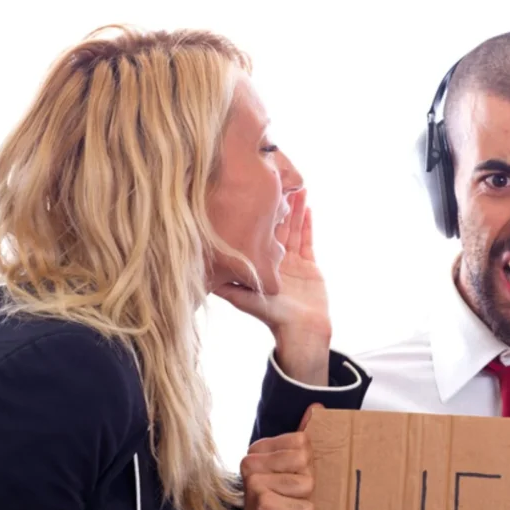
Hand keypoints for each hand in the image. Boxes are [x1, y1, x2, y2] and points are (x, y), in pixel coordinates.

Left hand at [216, 189, 331, 383]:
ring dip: (294, 207)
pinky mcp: (309, 264)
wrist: (302, 330)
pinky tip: (307, 204)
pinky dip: (308, 222)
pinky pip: (307, 238)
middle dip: (277, 203)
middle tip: (276, 179)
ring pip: (293, 227)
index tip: (256, 191)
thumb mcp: (244, 298)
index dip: (258, 212)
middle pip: (276, 225)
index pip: (257, 232)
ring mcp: (292, 260)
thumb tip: (200, 273)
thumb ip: (227, 285)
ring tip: (296, 186)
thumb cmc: (272, 316)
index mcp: (260, 263)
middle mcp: (274, 259)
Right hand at [237, 427, 315, 509]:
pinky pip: (306, 506)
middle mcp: (251, 463)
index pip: (303, 442)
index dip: (306, 466)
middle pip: (307, 461)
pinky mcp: (264, 505)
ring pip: (308, 484)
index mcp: (258, 449)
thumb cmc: (280, 504)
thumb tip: (317, 407)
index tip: (290, 481)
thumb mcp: (292, 468)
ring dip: (304, 502)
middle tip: (289, 498)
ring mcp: (255, 483)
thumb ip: (302, 437)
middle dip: (307, 484)